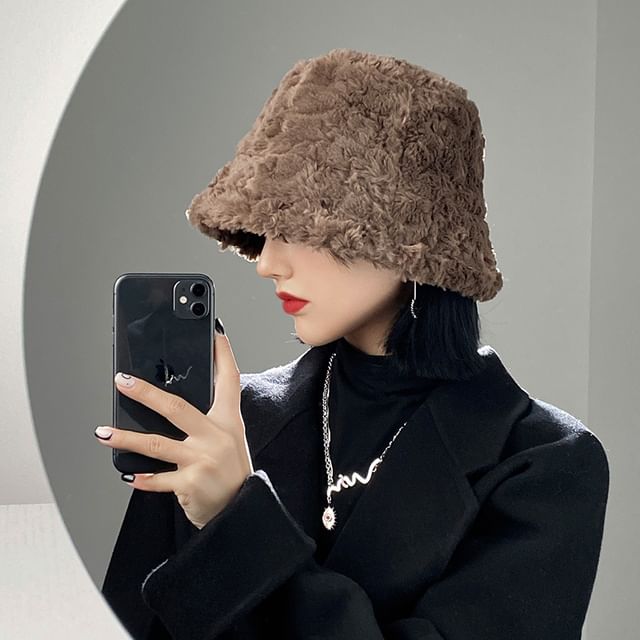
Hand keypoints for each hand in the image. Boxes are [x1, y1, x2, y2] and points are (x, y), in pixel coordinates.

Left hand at [94, 330, 254, 528]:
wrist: (240, 510)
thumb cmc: (231, 472)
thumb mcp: (229, 440)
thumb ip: (208, 422)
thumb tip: (171, 404)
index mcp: (228, 421)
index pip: (229, 381)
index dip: (223, 355)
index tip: (215, 334)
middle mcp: (216, 436)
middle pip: (177, 407)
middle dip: (146, 393)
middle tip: (123, 381)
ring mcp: (203, 460)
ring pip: (157, 443)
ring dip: (126, 438)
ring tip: (103, 433)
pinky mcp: (190, 483)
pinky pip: (158, 479)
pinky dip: (143, 478)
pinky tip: (129, 476)